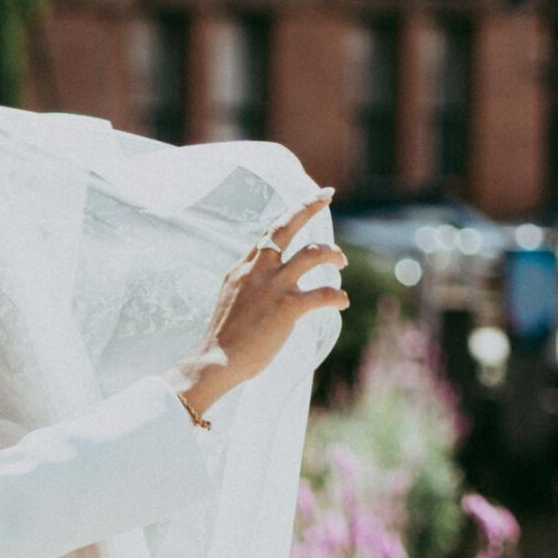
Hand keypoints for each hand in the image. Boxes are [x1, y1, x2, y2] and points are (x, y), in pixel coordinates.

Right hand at [169, 192, 347, 419]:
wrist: (215, 362)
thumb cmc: (222, 342)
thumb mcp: (230, 301)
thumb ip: (248, 287)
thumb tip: (264, 289)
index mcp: (242, 269)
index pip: (268, 234)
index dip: (289, 216)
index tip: (306, 203)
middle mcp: (258, 271)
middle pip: (286, 227)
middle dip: (309, 207)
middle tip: (327, 195)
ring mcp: (274, 287)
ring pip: (312, 253)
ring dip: (333, 253)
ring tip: (342, 261)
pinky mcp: (288, 308)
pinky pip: (323, 293)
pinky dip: (337, 296)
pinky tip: (342, 302)